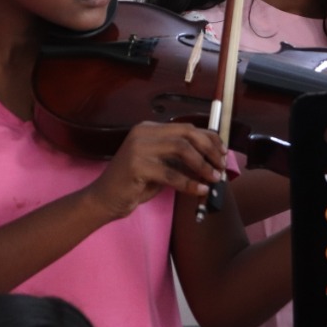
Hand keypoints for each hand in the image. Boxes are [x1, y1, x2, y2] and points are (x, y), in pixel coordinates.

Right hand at [83, 122, 225, 221]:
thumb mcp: (160, 166)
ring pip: (182, 150)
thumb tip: (212, 159)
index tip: (223, 152)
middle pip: (187, 134)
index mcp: (150, 128)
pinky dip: (189, 183)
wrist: (104, 199)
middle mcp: (144, 132)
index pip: (187, 127)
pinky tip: (200, 190)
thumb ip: (180, 159)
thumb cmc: (134, 184)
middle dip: (209, 149)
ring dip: (202, 165)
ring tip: (214, 179)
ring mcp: (139, 147)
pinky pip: (171, 174)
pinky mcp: (137, 165)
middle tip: (221, 165)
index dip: (209, 139)